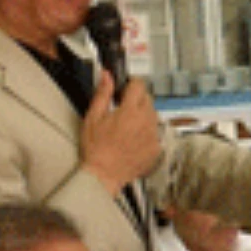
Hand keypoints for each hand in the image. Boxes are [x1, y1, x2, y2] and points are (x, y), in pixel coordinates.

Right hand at [80, 71, 161, 195]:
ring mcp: (153, 136)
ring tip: (128, 127)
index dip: (131, 83)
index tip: (126, 87)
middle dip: (137, 100)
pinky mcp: (157, 149)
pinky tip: (134, 139)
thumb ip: (103, 93)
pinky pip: (156, 133)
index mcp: (130, 111)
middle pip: (148, 99)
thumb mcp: (93, 117)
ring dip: (143, 116)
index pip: (139, 85)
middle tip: (123, 109)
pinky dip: (147, 133)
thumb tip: (107, 75)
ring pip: (153, 116)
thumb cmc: (96, 148)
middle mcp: (145, 122)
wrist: (104, 174)